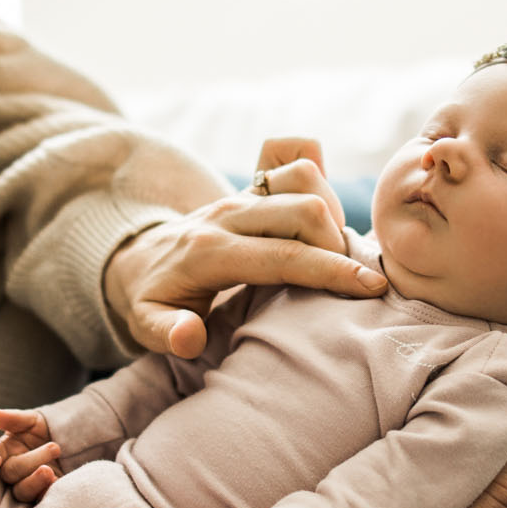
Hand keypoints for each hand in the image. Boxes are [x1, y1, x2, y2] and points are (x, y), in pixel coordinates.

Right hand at [0, 408, 60, 502]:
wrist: (68, 443)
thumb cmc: (43, 430)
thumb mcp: (31, 420)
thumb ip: (12, 418)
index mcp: (3, 450)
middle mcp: (11, 470)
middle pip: (10, 473)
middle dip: (31, 461)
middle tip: (55, 447)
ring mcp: (25, 484)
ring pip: (22, 491)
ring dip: (35, 482)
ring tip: (50, 471)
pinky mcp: (41, 495)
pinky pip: (39, 500)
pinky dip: (46, 493)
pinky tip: (56, 483)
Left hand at [102, 136, 385, 358]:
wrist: (135, 258)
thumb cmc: (150, 299)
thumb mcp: (146, 325)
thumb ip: (168, 333)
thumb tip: (189, 337)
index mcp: (209, 252)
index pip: (282, 257)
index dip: (331, 271)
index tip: (371, 287)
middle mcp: (228, 214)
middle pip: (305, 209)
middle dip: (339, 245)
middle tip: (348, 280)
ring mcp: (241, 197)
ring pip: (306, 182)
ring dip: (334, 218)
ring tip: (337, 257)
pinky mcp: (252, 190)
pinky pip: (298, 170)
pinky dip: (322, 191)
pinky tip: (325, 228)